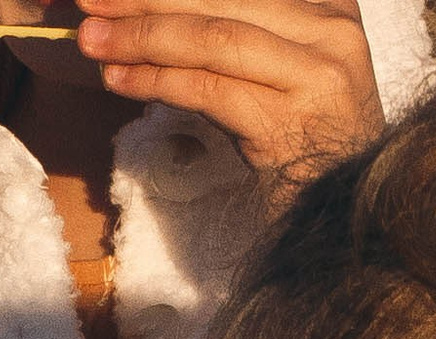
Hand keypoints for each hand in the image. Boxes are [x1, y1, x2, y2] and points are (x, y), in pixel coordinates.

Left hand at [74, 0, 377, 180]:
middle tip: (90, 2)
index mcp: (332, 6)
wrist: (345, 219)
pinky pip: (210, 88)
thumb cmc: (306, 141)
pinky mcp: (294, 123)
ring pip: (212, 39)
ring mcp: (320, 78)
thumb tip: (153, 9)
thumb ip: (237, 29)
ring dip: (143, 39)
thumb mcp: (280, 69)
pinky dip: (159, 81)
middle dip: (146, 2)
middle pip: (220, 0)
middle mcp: (334, 33)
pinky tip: (122, 80)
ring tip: (93, 41)